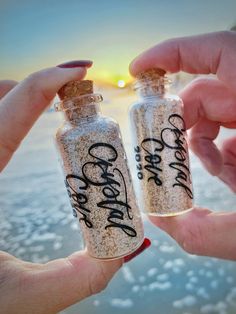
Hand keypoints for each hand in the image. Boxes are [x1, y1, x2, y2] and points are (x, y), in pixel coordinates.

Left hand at [0, 64, 121, 313]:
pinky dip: (5, 114)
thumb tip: (131, 245)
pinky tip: (19, 124)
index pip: (14, 106)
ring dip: (19, 96)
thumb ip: (83, 276)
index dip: (51, 79)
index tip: (82, 70)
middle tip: (73, 91)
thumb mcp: (25, 297)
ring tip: (53, 102)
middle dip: (38, 85)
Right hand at [130, 31, 235, 259]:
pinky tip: (232, 176)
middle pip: (206, 92)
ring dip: (204, 144)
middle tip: (168, 150)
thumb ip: (201, 233)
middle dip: (182, 123)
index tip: (139, 70)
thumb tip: (157, 219)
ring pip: (216, 113)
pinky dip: (221, 152)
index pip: (220, 52)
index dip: (174, 53)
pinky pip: (231, 130)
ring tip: (214, 173)